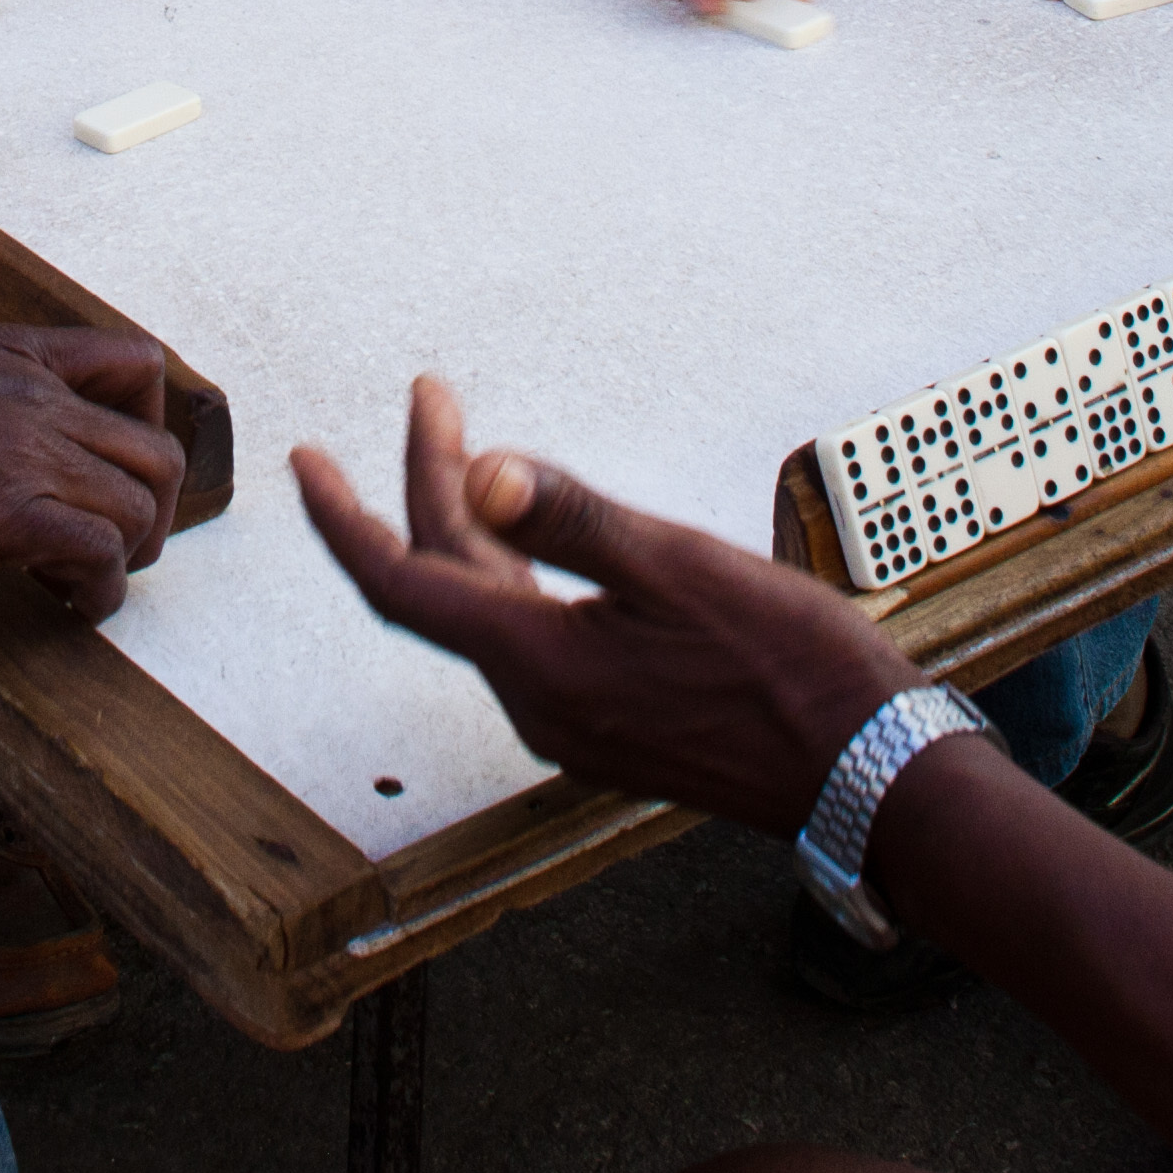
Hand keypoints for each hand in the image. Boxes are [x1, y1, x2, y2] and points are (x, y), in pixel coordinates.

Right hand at [0, 325, 189, 619]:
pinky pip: (101, 555)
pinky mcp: (10, 512)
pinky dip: (101, 592)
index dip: (153, 419)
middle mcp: (37, 395)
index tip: (125, 463)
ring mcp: (27, 451)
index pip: (138, 363)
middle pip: (157, 451)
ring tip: (87, 580)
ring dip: (129, 556)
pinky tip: (71, 605)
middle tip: (124, 543)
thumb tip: (16, 447)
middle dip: (156, 509)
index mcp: (17, 352)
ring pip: (140, 507)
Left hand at [295, 377, 917, 831]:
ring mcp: (577, 723)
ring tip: (469, 444)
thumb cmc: (791, 670)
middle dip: (428, 484)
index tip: (303, 459)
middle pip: (449, 583)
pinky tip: (537, 538)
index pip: (404, 585)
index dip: (343, 520)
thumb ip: (572, 519)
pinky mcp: (614, 727)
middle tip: (429, 397)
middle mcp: (542, 704)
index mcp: (541, 665)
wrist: (869, 776)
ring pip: (493, 610)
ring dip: (471, 527)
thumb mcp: (681, 568)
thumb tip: (478, 473)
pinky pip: (534, 638)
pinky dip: (515, 572)